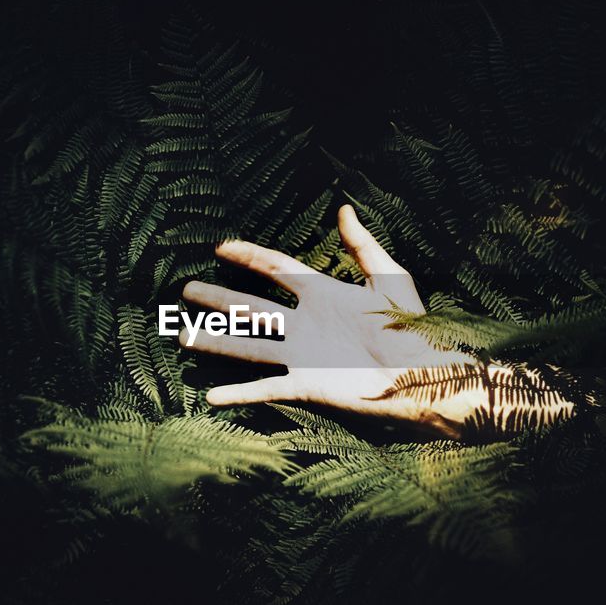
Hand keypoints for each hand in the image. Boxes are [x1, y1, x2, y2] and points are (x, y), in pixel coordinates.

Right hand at [180, 205, 570, 437]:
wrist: (422, 374)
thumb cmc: (412, 327)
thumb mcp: (390, 278)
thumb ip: (364, 245)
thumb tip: (344, 208)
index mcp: (323, 294)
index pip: (277, 269)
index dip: (250, 255)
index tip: (221, 246)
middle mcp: (306, 324)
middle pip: (252, 306)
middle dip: (219, 298)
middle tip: (187, 291)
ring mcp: (303, 354)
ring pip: (249, 344)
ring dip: (216, 339)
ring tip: (183, 333)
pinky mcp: (307, 383)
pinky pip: (266, 387)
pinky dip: (239, 393)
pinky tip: (211, 396)